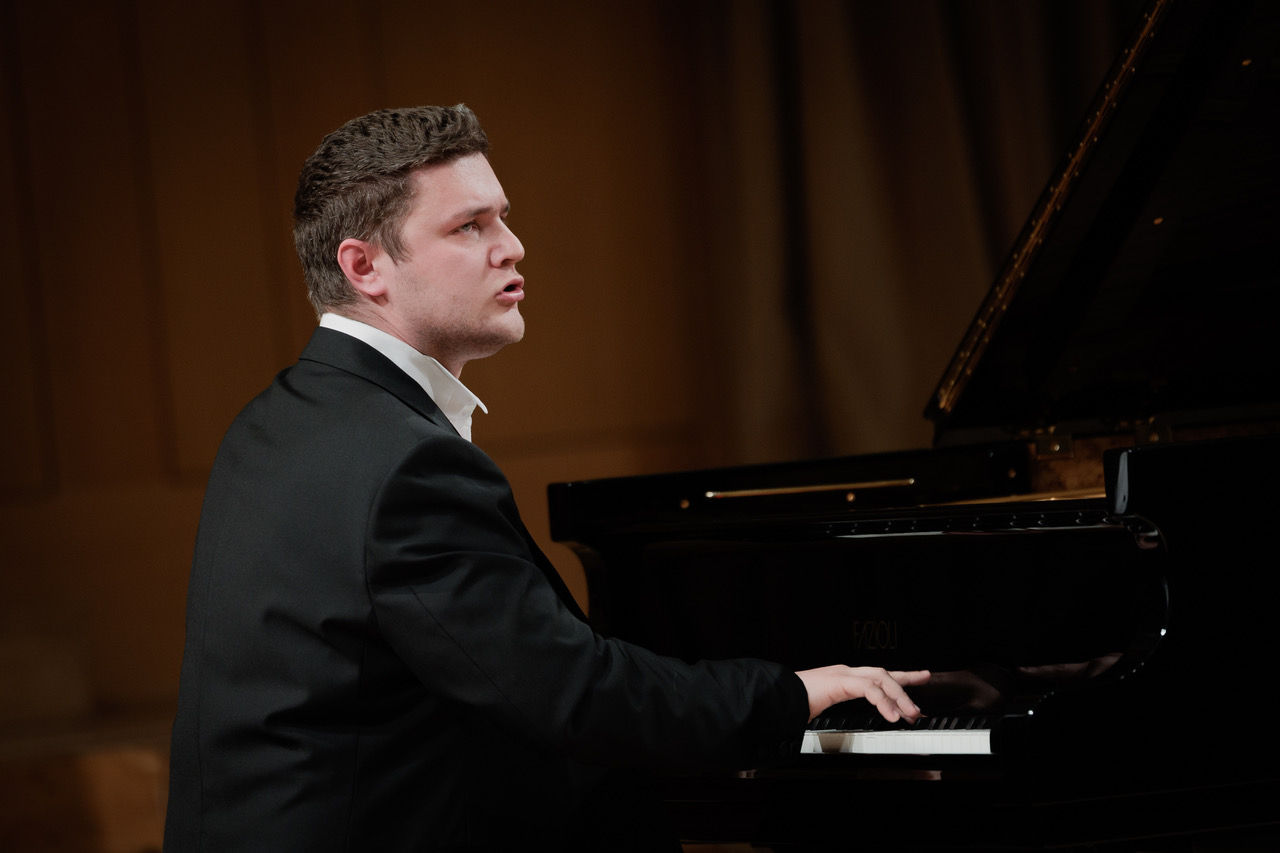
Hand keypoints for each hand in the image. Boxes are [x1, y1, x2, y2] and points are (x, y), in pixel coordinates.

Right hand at [795, 665, 930, 722]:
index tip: (919, 678)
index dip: (898, 677)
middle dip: (906, 683)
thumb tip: (837, 730)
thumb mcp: (818, 711)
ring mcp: (841, 674)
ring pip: (880, 678)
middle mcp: (843, 673)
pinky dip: (883, 701)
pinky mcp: (839, 680)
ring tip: (911, 713)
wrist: (774, 696)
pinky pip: (868, 689)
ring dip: (899, 696)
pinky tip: (891, 714)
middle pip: (882, 672)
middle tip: (921, 700)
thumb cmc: (790, 704)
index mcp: (839, 679)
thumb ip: (832, 715)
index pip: (873, 675)